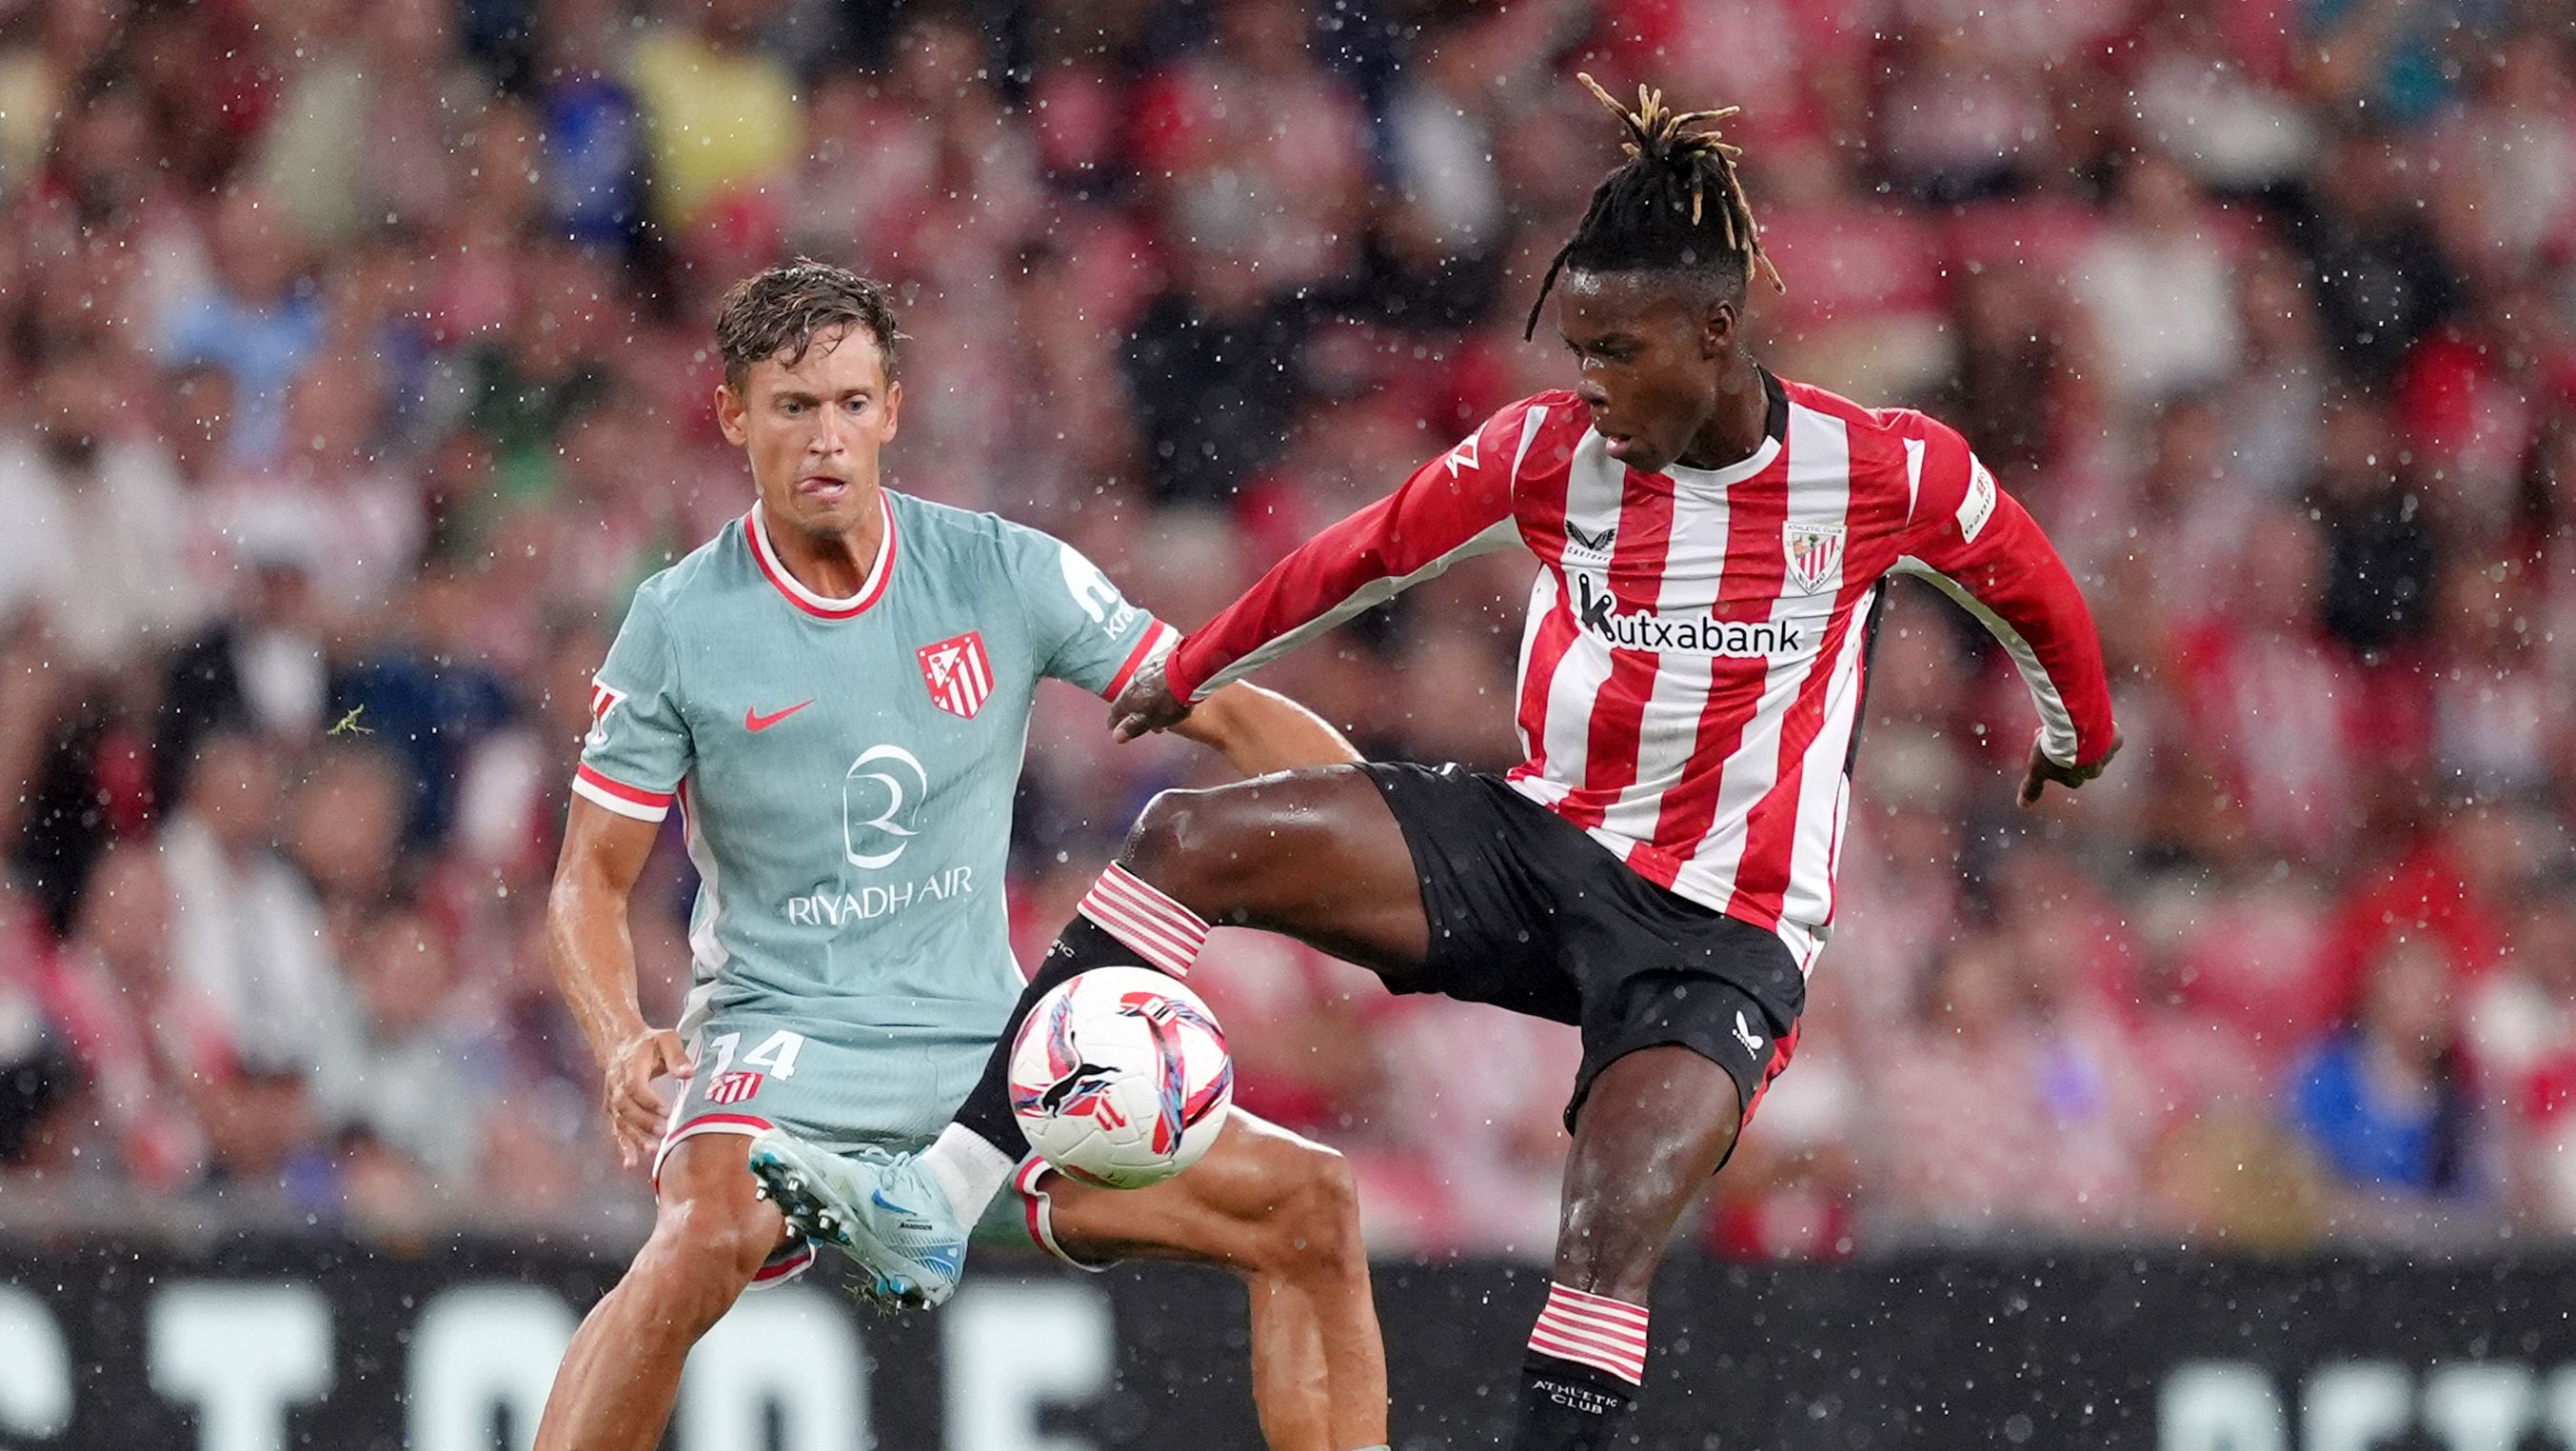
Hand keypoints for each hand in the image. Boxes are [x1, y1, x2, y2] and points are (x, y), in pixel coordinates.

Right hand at [603, 1028, 690, 1170]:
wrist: (619, 1044)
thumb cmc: (649, 1043)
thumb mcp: (666, 1039)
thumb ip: (677, 1055)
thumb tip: (689, 1072)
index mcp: (630, 1067)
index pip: (635, 1087)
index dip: (649, 1100)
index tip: (667, 1110)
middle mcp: (617, 1086)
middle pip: (626, 1108)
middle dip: (644, 1122)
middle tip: (664, 1133)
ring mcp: (612, 1100)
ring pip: (621, 1122)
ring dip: (634, 1138)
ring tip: (651, 1150)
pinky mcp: (613, 1111)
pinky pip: (616, 1130)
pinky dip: (623, 1147)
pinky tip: (630, 1164)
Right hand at [1109, 658, 1194, 742]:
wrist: (1187, 672)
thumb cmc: (1168, 701)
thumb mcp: (1150, 719)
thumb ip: (1133, 727)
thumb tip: (1116, 736)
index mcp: (1129, 698)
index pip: (1116, 712)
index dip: (1115, 722)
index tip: (1113, 727)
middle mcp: (1134, 683)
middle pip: (1130, 701)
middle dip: (1137, 713)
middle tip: (1147, 725)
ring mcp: (1146, 671)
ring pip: (1144, 690)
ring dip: (1149, 701)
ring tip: (1162, 711)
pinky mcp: (1160, 662)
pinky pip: (1155, 679)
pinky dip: (1158, 688)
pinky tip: (1167, 691)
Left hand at [2020, 729, 2120, 806]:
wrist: (2076, 729)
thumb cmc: (2055, 751)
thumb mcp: (2037, 769)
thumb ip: (2032, 787)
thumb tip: (2023, 805)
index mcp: (2077, 780)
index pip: (2068, 776)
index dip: (2057, 763)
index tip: (2048, 751)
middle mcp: (2095, 771)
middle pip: (2084, 762)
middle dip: (2072, 751)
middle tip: (2057, 735)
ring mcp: (2107, 755)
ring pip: (2097, 747)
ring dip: (2086, 738)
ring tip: (2072, 724)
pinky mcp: (2116, 740)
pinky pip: (2109, 734)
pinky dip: (2100, 727)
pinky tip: (2089, 717)